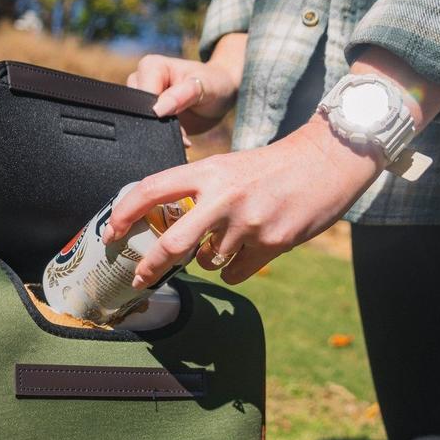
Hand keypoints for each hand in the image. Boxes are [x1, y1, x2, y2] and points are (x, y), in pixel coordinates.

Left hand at [101, 114, 383, 285]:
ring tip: (230, 237)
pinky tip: (249, 248)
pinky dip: (233, 268)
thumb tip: (162, 225)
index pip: (152, 190)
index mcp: (209, 171)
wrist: (328, 160)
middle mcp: (225, 196)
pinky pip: (234, 273)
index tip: (111, 233)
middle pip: (173, 243)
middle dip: (151, 266)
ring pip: (207, 261)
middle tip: (139, 278)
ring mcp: (249, 222)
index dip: (124, 214)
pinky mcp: (272, 243)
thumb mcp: (227, 166)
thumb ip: (196, 191)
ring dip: (208, 258)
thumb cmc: (271, 167)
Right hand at [127, 35, 246, 137]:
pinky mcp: (146, 116)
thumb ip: (181, 95)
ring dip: (161, 134)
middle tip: (182, 132)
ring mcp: (141, 100)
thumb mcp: (203, 87)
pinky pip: (146, 132)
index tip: (177, 121)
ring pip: (140, 124)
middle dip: (158, 126)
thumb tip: (156, 110)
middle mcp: (140, 81)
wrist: (220, 97)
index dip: (155, 114)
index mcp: (150, 67)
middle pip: (138, 112)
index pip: (140, 97)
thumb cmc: (214, 83)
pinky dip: (162, 139)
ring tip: (182, 135)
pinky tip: (179, 138)